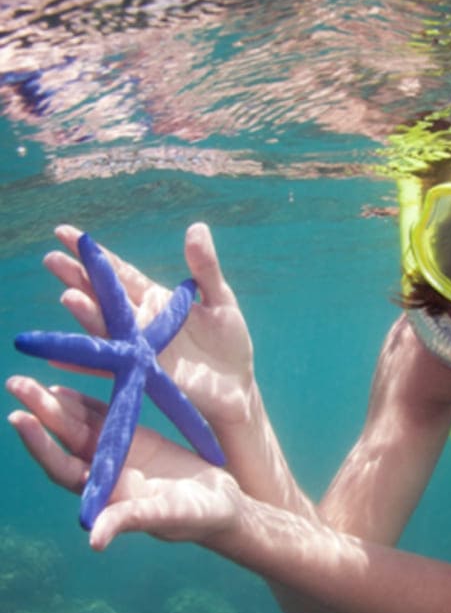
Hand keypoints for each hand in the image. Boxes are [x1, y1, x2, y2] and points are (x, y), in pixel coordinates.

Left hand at [7, 376, 241, 549]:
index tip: (20, 418)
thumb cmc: (196, 516)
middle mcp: (103, 472)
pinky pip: (105, 417)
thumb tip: (95, 540)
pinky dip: (84, 403)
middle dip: (41, 413)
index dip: (41, 445)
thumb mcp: (167, 516)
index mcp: (105, 493)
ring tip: (29, 381)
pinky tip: (64, 388)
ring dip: (56, 404)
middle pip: (65, 440)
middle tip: (16, 383)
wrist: (221, 504)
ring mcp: (118, 453)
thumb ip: (132, 519)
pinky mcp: (135, 438)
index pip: (64, 467)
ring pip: (80, 426)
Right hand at [45, 223, 254, 429]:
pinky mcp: (147, 374)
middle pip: (104, 296)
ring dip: (88, 315)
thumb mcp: (220, 300)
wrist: (237, 385)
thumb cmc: (228, 342)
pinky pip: (114, 368)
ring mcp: (141, 349)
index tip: (65, 233)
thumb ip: (205, 268)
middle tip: (51, 258)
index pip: (120, 273)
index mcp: (157, 300)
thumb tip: (197, 227)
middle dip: (79, 277)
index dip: (96, 255)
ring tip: (71, 297)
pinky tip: (61, 359)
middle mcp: (141, 322)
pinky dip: (88, 364)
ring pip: (108, 328)